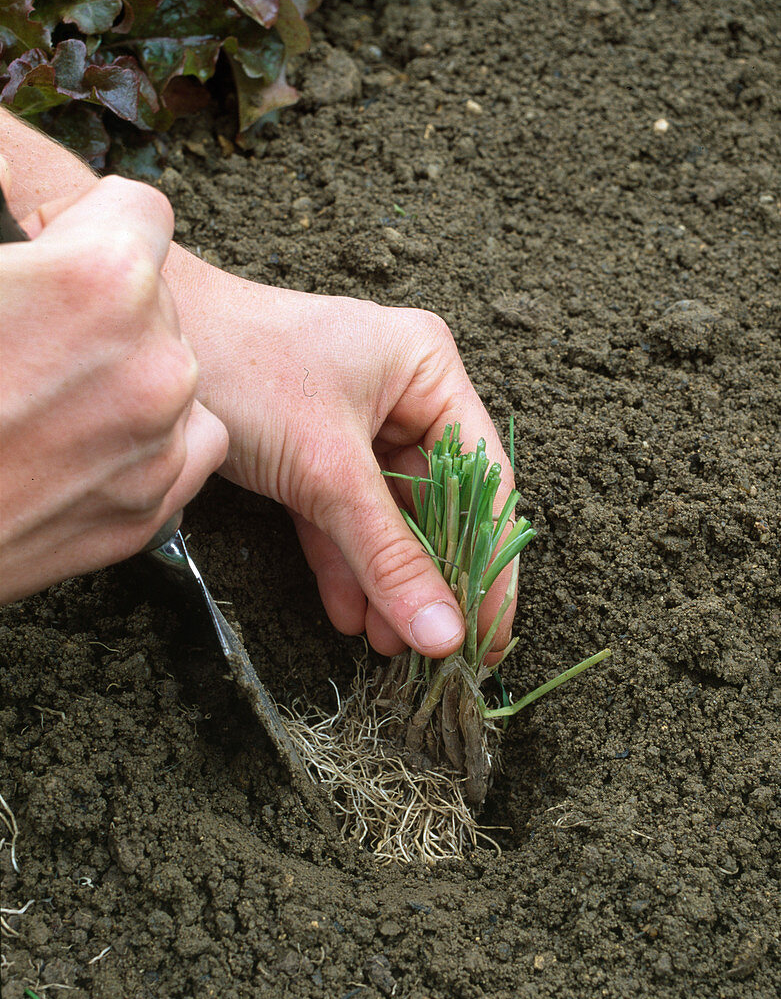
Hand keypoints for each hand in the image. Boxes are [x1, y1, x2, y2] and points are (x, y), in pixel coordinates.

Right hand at [0, 170, 227, 602]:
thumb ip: (4, 194)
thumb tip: (9, 159)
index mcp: (105, 280)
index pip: (142, 210)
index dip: (91, 223)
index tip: (57, 248)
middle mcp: (156, 363)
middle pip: (155, 298)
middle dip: (101, 304)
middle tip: (28, 337)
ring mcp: (159, 445)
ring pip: (168, 371)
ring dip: (122, 373)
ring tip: (43, 395)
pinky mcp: (150, 511)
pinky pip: (183, 445)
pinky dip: (143, 441)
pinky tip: (76, 443)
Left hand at [166, 261, 516, 662]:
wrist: (141, 348)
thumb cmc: (242, 369)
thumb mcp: (327, 468)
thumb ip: (387, 554)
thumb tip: (443, 633)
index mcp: (427, 370)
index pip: (482, 478)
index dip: (490, 559)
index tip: (492, 631)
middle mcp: (402, 393)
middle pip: (437, 503)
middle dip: (430, 578)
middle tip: (437, 650)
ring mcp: (357, 421)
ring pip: (387, 516)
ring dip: (385, 580)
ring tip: (388, 645)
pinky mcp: (314, 449)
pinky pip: (342, 513)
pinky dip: (344, 561)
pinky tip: (349, 613)